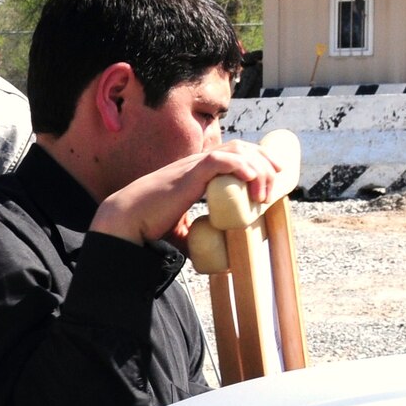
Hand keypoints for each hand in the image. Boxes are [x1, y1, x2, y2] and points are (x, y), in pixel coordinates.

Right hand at [93, 141, 283, 247]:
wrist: (125, 220)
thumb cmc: (146, 226)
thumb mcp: (179, 231)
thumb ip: (195, 238)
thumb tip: (210, 259)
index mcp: (195, 173)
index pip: (233, 153)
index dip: (256, 159)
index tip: (273, 176)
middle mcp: (196, 165)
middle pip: (240, 146)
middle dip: (265, 159)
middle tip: (279, 179)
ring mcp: (192, 167)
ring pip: (235, 151)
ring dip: (257, 167)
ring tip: (264, 191)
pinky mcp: (188, 174)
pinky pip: (219, 160)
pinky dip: (240, 166)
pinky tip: (251, 180)